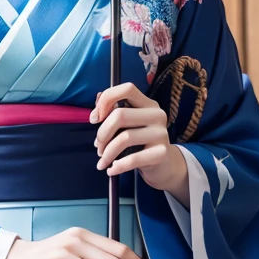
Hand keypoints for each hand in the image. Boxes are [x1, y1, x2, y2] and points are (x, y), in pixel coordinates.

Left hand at [91, 82, 189, 204]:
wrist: (163, 165)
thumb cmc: (140, 141)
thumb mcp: (127, 125)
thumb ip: (112, 111)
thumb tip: (97, 102)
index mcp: (148, 104)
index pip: (127, 89)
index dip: (106, 99)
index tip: (94, 118)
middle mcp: (157, 115)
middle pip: (120, 115)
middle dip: (102, 133)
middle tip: (98, 146)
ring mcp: (161, 133)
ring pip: (124, 138)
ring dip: (107, 152)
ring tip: (103, 160)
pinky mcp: (161, 153)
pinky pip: (133, 159)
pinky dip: (117, 166)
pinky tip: (111, 170)